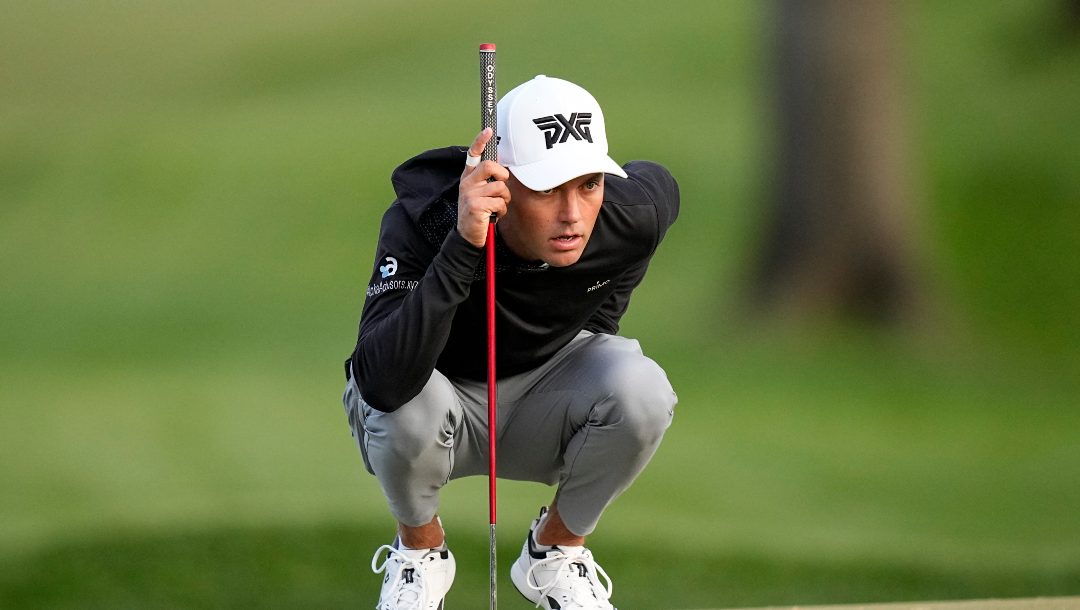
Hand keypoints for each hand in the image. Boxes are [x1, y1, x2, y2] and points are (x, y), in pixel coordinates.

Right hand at [457, 128, 509, 247]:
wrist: (468, 235)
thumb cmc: (478, 212)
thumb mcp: (480, 192)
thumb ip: (487, 178)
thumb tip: (499, 160)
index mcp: (468, 177)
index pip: (473, 154)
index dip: (480, 141)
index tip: (488, 129)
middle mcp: (467, 182)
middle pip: (491, 166)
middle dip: (503, 176)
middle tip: (501, 187)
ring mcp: (470, 194)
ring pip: (500, 188)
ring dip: (504, 200)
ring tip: (495, 207)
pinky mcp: (475, 206)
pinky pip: (499, 203)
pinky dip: (501, 211)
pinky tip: (492, 215)